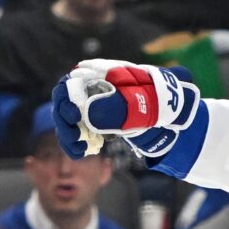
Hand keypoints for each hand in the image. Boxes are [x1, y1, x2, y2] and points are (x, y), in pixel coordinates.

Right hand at [53, 60, 199, 158]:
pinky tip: (82, 152)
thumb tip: (92, 113)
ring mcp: (88, 107)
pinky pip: (75, 133)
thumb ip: (120, 104)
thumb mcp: (142, 100)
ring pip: (66, 120)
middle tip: (77, 134)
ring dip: (68, 135)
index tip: (75, 114)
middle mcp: (89, 90)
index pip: (69, 82)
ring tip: (80, 149)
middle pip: (63, 102)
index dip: (65, 97)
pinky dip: (75, 144)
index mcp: (99, 76)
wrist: (165, 112)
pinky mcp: (91, 123)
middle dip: (65, 120)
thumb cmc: (154, 99)